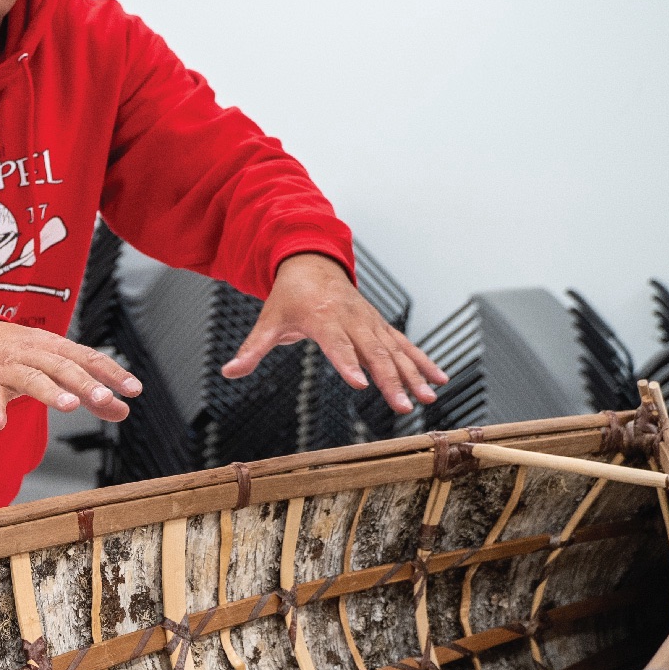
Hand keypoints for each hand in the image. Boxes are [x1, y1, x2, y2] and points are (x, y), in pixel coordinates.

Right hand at [0, 322, 142, 429]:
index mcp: (55, 346)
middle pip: (62, 366)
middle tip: (104, 398)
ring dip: (50, 391)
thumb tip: (123, 410)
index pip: (88, 357)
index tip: (133, 389)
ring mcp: (9, 367)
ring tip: (69, 405)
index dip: (112, 372)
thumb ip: (89, 392)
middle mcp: (34, 353)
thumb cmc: (21, 356)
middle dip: (84, 382)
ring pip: (32, 378)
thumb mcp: (56, 367)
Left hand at [222, 253, 448, 414]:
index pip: (336, 344)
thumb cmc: (289, 297)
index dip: (348, 363)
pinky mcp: (380, 325)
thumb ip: (252, 349)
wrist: (312, 264)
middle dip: (390, 379)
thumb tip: (228, 372)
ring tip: (426, 399)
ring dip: (413, 374)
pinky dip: (424, 361)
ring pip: (395, 349)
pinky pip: (405, 344)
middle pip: (373, 351)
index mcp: (322, 317)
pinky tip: (440, 381)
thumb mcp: (268, 321)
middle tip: (402, 405)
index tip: (361, 384)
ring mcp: (370, 321)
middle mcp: (351, 318)